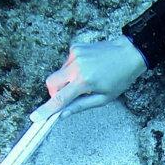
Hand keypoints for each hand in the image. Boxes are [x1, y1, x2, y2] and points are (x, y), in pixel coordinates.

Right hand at [29, 37, 147, 121]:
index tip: (35, 117)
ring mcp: (75, 54)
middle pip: (51, 82)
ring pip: (59, 73)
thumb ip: (81, 106)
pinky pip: (66, 63)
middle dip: (55, 92)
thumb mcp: (104, 98)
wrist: (129, 53)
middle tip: (68, 96)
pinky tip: (87, 69)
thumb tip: (63, 114)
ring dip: (67, 80)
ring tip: (86, 79)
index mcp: (85, 80)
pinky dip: (72, 70)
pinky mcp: (75, 47)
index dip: (47, 109)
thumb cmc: (120, 78)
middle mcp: (76, 66)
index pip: (60, 98)